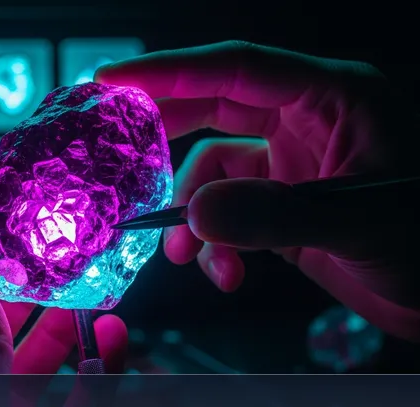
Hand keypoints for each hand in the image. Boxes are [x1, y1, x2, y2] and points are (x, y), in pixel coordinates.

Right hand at [96, 41, 419, 340]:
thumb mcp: (358, 223)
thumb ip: (275, 215)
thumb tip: (195, 213)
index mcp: (332, 98)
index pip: (236, 67)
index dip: (170, 71)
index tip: (114, 82)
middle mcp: (305, 121)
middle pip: (212, 108)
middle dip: (164, 136)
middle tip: (116, 150)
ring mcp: (289, 163)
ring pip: (211, 170)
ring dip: (191, 215)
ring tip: (186, 254)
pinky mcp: (278, 203)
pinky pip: (224, 211)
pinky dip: (213, 244)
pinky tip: (223, 272)